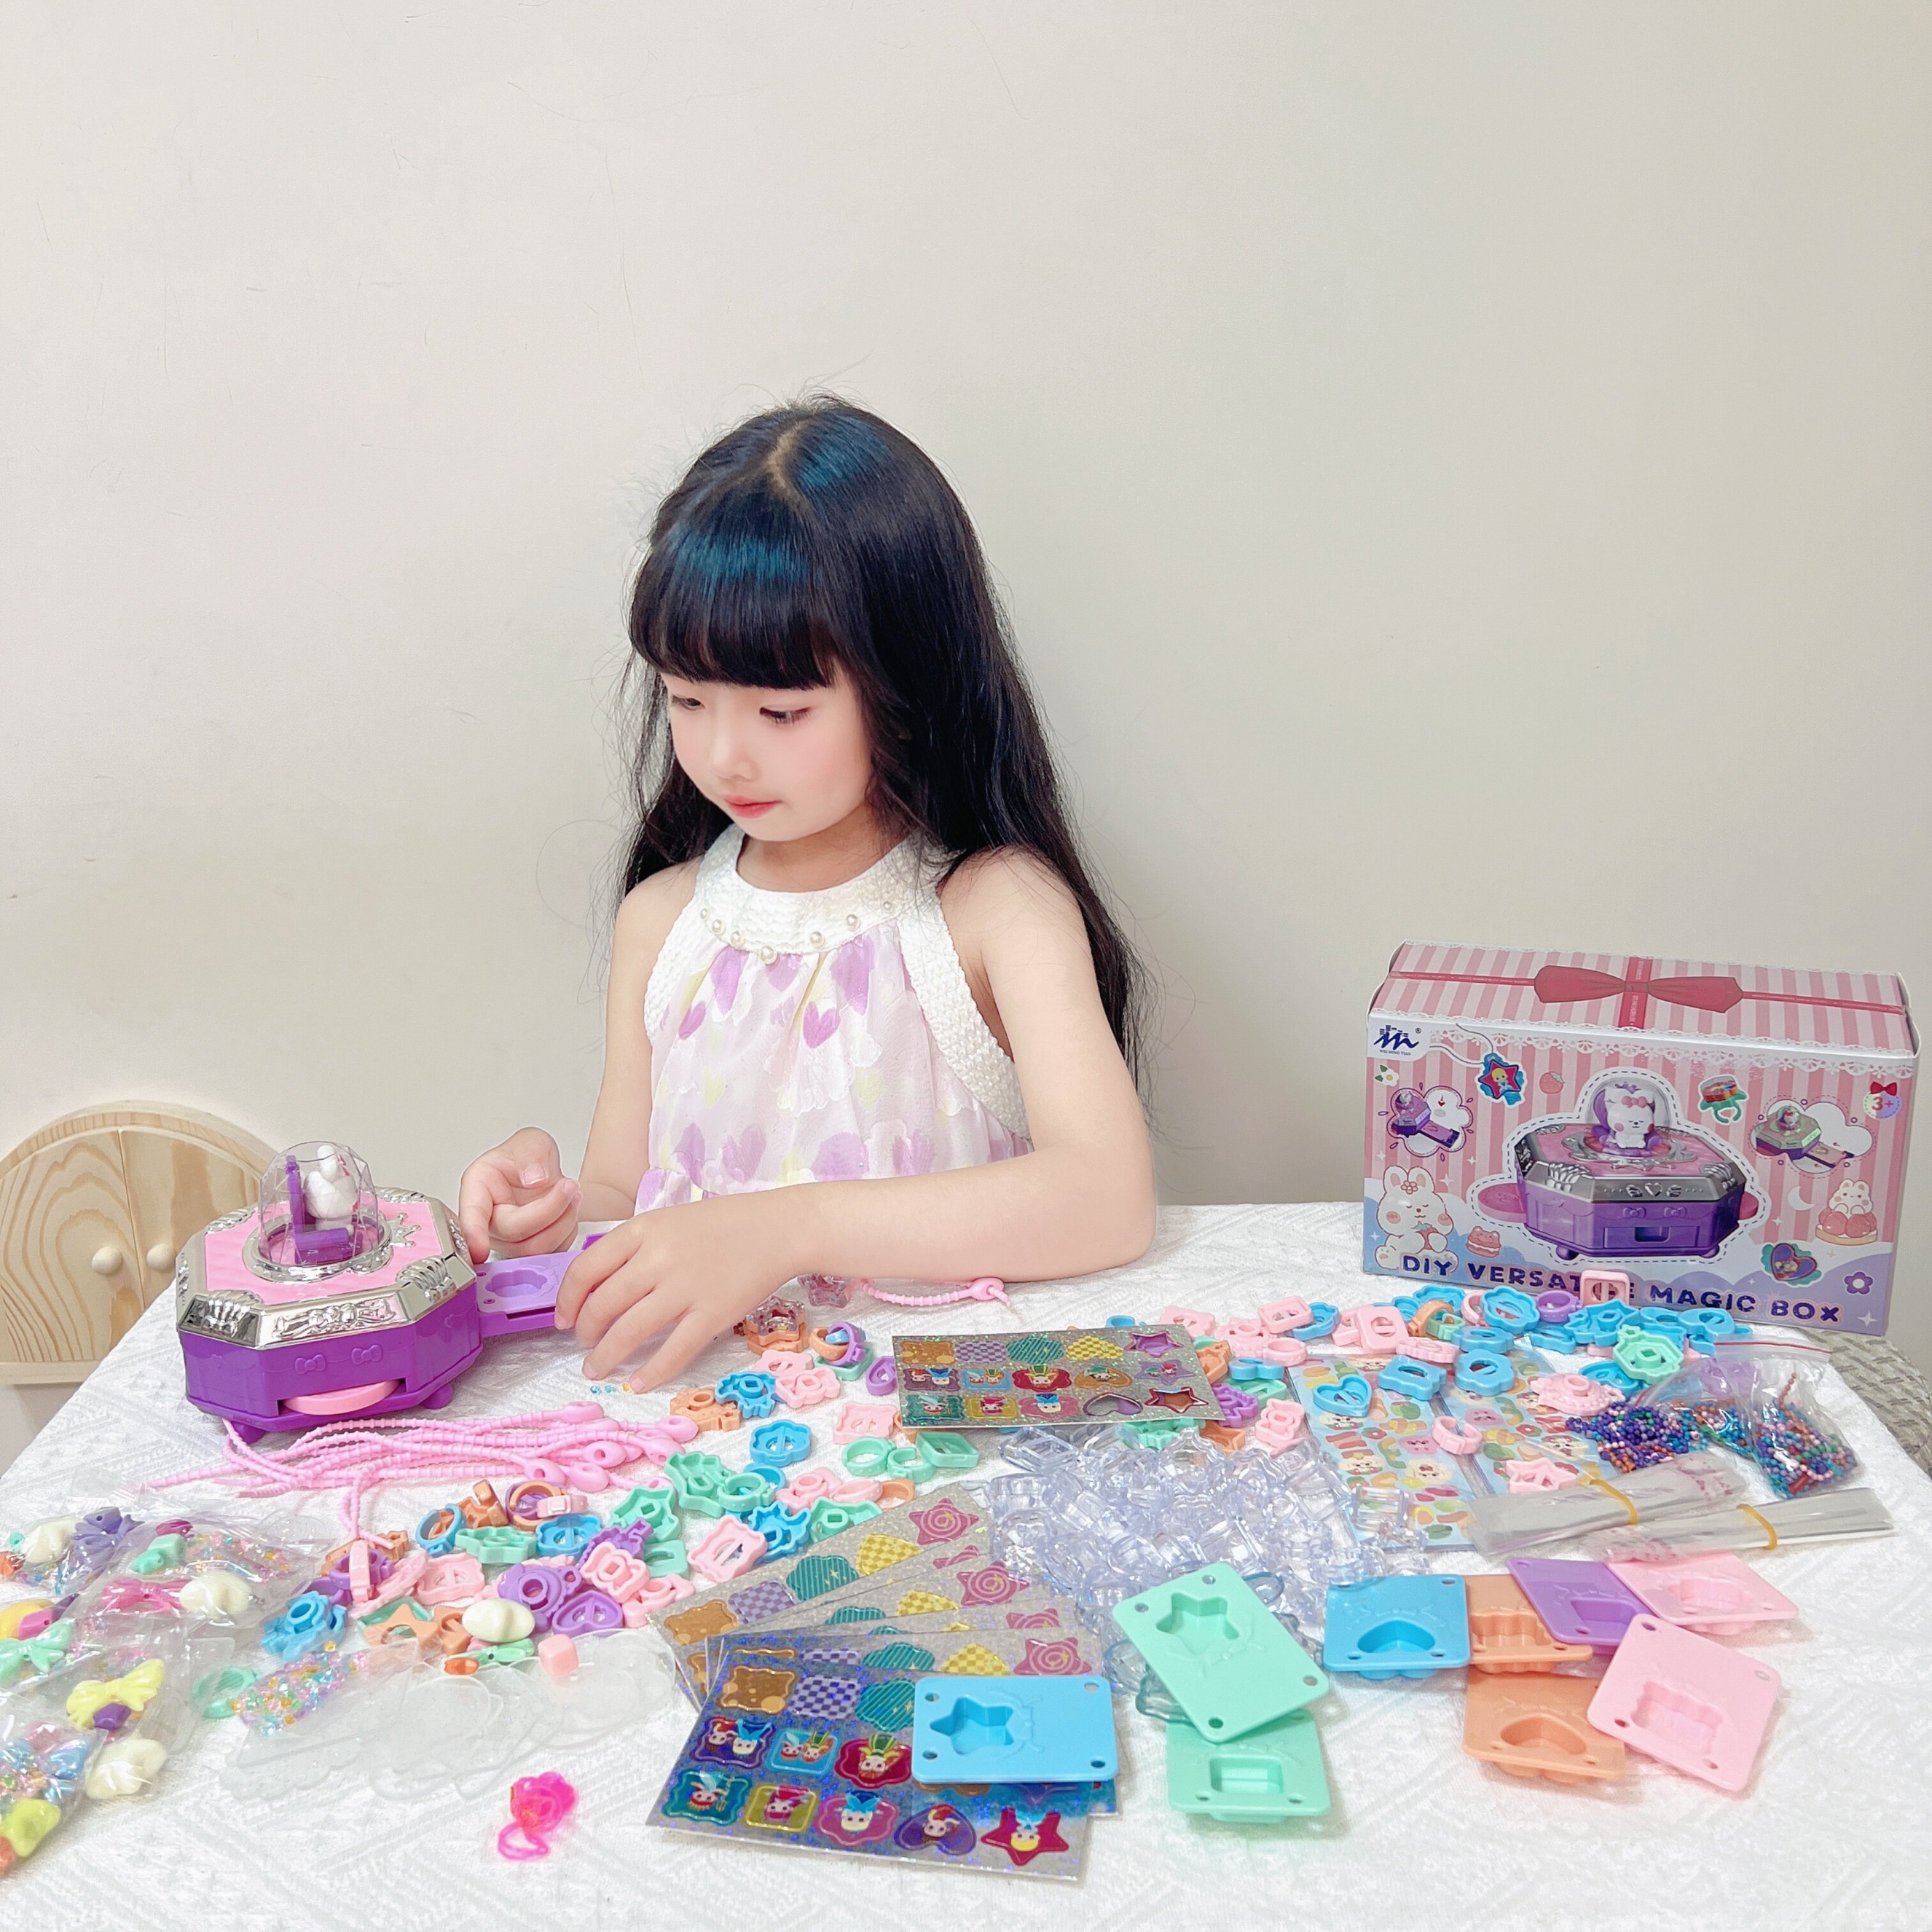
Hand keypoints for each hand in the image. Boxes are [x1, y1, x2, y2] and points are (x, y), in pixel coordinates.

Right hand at [456, 1127, 580, 1264]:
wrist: (544, 1169)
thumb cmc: (527, 1156)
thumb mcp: (532, 1141)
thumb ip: (531, 1154)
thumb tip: (535, 1179)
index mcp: (478, 1188)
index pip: (472, 1216)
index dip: (474, 1235)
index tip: (479, 1250)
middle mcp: (488, 1218)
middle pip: (514, 1232)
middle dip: (549, 1209)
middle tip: (569, 1186)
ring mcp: (507, 1238)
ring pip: (534, 1248)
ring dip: (562, 1222)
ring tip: (572, 1194)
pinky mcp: (528, 1248)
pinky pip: (551, 1252)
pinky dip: (567, 1232)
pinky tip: (567, 1210)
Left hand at [556, 1191, 800, 1387]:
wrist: (778, 1228)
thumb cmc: (723, 1224)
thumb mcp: (668, 1222)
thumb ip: (633, 1249)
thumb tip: (597, 1288)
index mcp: (643, 1230)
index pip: (585, 1269)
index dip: (567, 1300)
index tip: (563, 1319)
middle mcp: (658, 1258)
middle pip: (602, 1305)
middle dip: (585, 1332)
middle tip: (585, 1344)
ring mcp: (686, 1288)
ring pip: (629, 1332)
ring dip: (606, 1357)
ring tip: (597, 1369)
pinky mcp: (713, 1314)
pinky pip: (673, 1352)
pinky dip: (650, 1372)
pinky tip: (637, 1383)